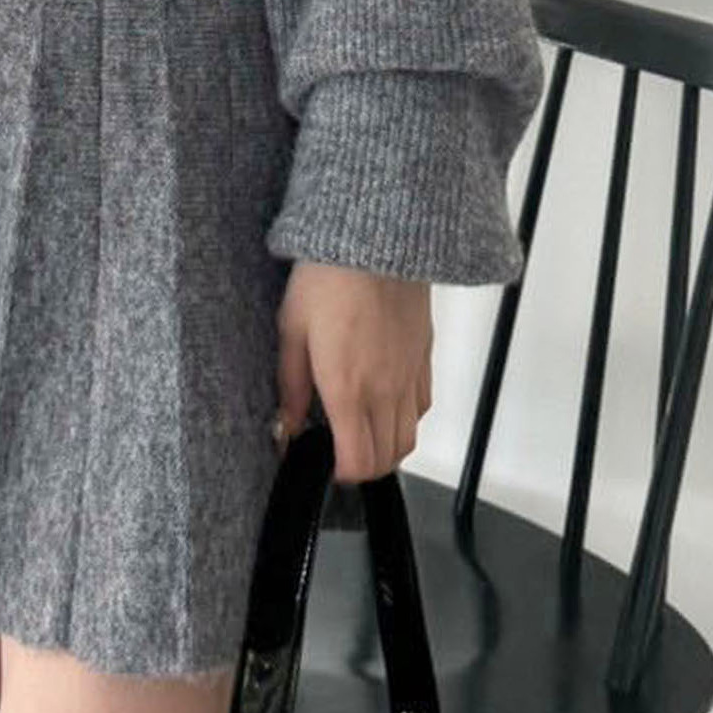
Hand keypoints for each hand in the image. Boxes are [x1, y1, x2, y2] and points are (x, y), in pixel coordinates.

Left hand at [274, 260, 433, 482]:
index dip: (342, 474)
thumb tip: (286, 426)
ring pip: (410, 436)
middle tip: (340, 452)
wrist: (376, 237)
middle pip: (388, 458)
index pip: (359, 462)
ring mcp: (410, 374)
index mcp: (348, 389)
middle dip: (364, 466)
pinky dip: (407, 417)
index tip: (325, 464)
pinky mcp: (425, 356)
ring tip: (362, 431)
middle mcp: (385, 390)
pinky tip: (385, 401)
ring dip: (387, 446)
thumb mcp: (292, 330)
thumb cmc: (327, 278)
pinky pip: (424, 405)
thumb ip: (291, 386)